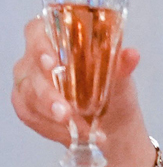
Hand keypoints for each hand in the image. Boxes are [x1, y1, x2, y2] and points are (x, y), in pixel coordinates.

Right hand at [11, 15, 142, 148]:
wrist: (114, 125)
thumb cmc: (112, 92)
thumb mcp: (120, 79)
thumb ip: (121, 65)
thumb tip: (132, 54)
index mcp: (55, 39)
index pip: (37, 32)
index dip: (40, 45)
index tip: (53, 62)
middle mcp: (35, 58)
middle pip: (31, 69)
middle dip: (48, 94)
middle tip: (65, 112)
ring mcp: (28, 82)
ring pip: (30, 96)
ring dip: (55, 117)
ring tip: (82, 130)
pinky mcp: (26, 105)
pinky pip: (32, 116)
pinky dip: (54, 129)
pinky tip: (72, 135)